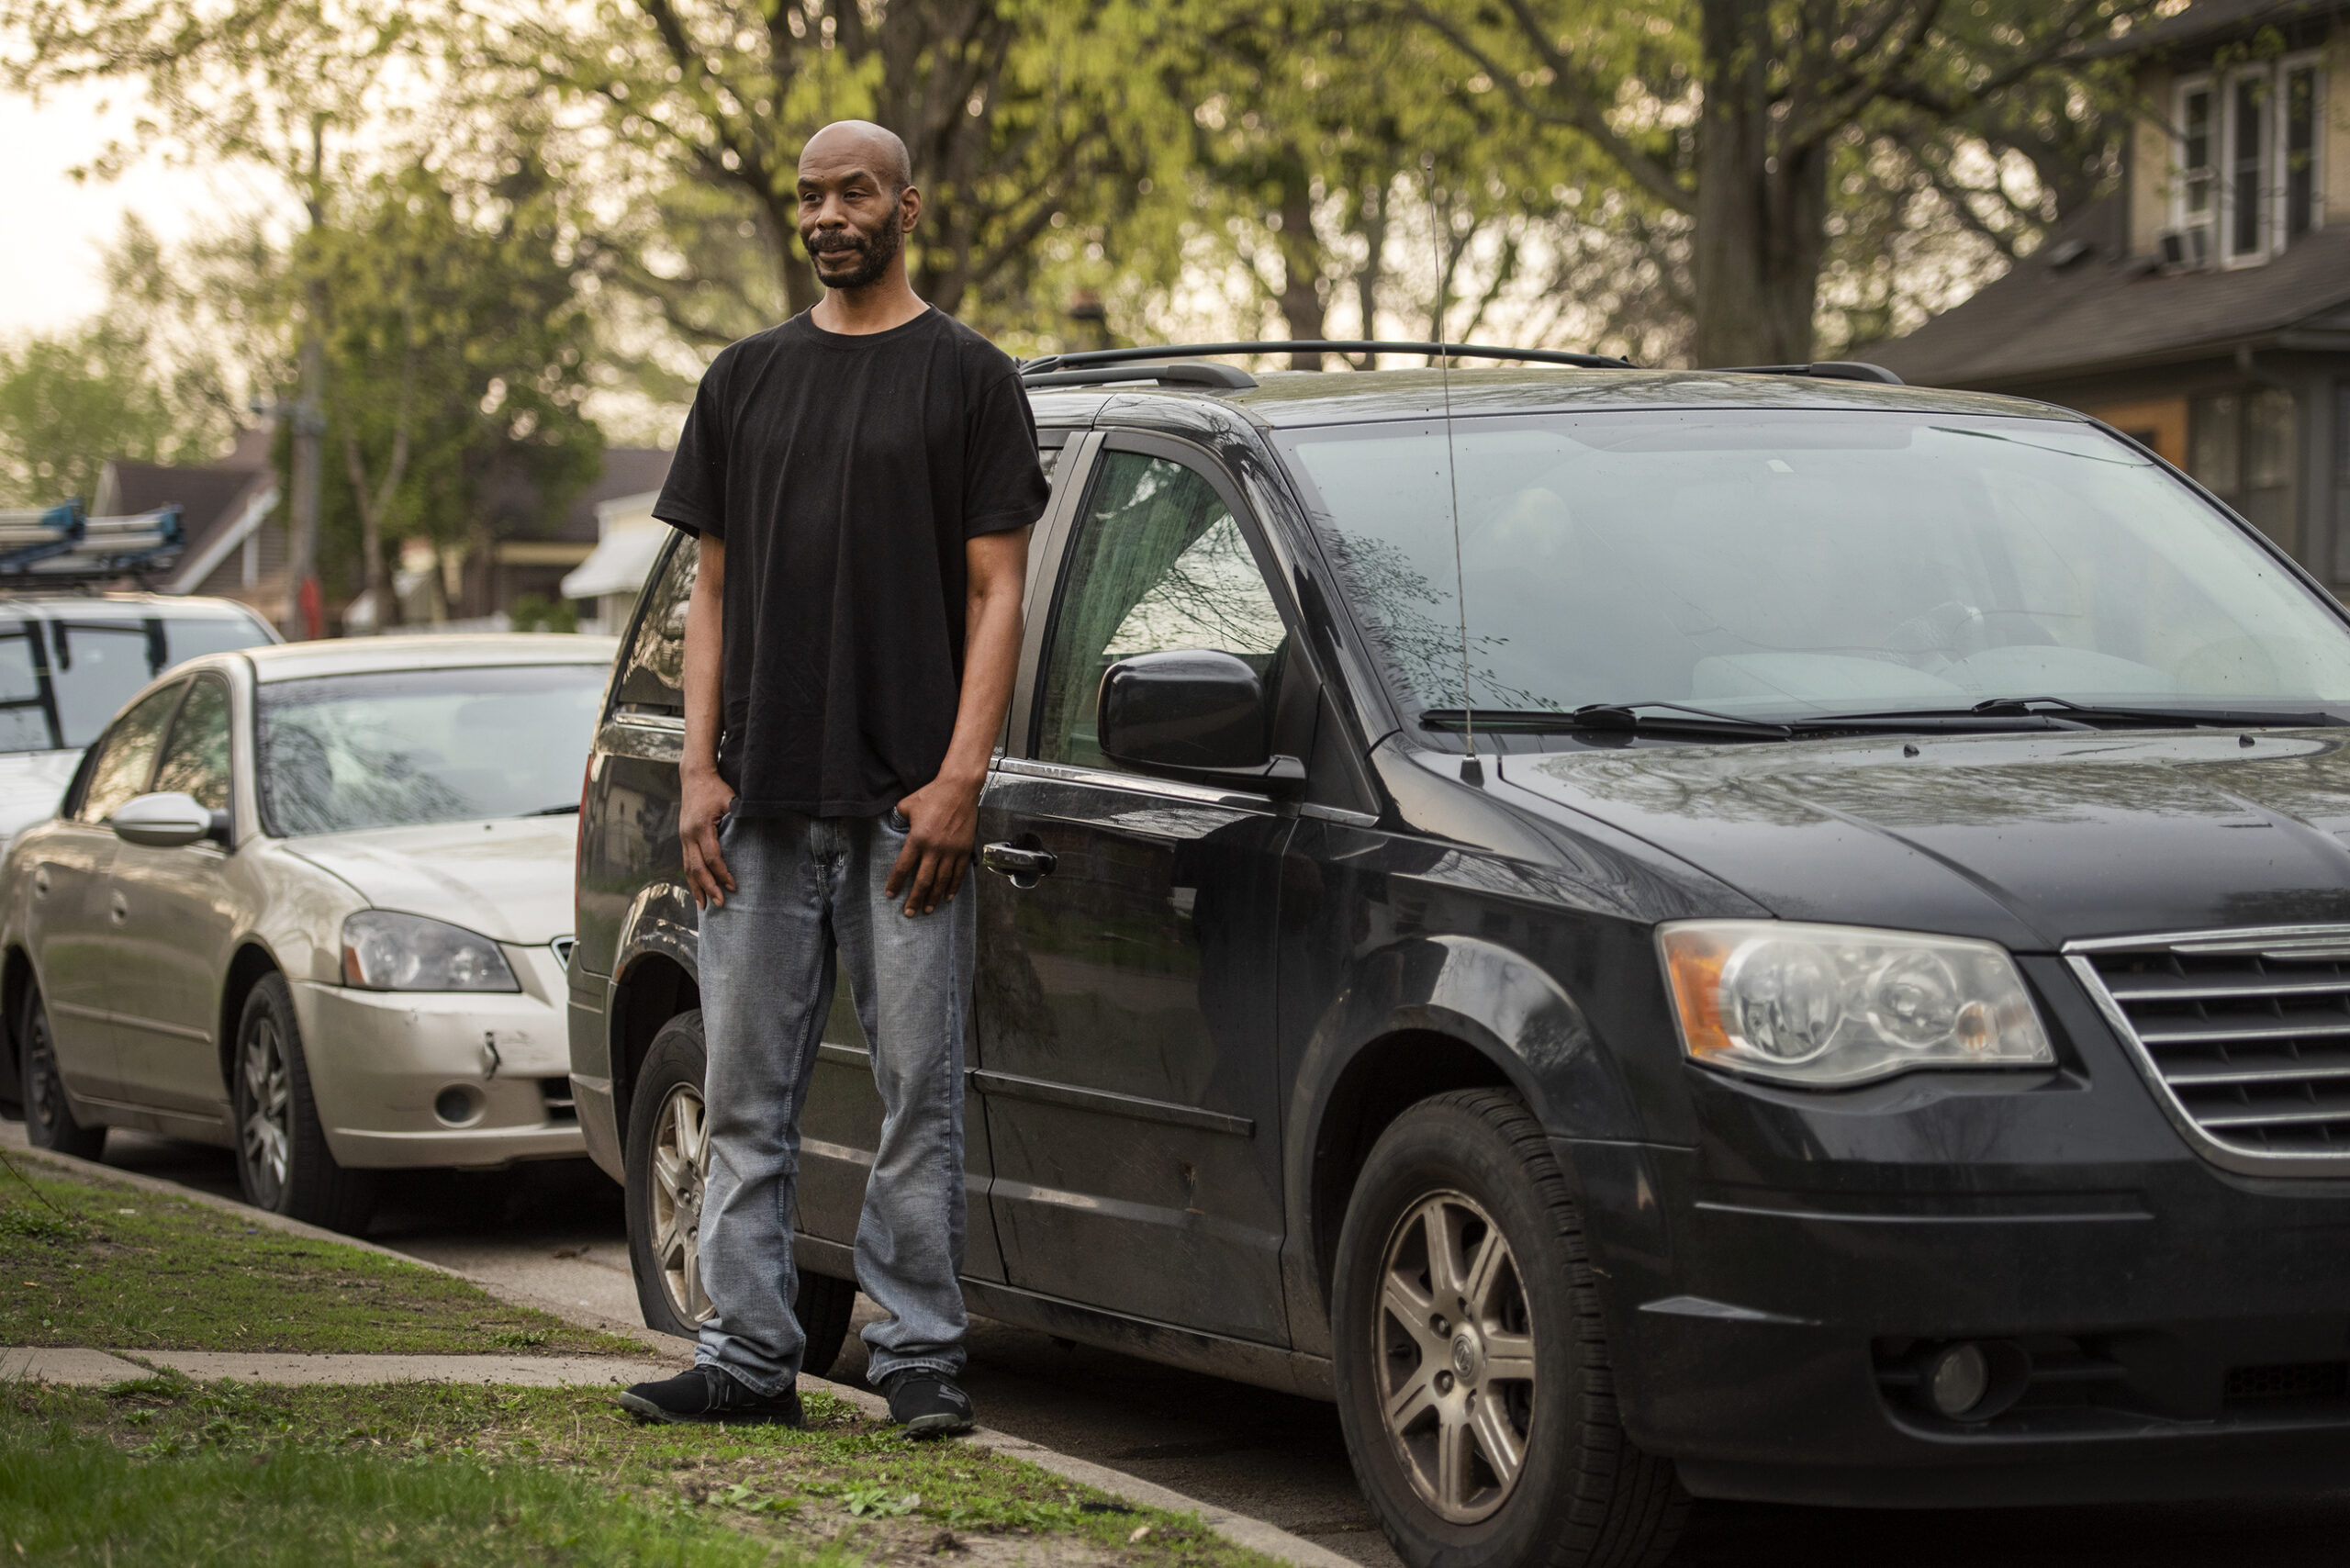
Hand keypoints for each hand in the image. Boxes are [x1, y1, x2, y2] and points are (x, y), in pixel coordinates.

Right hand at [680, 765, 736, 909]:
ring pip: (687, 868)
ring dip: (696, 887)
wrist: (694, 777)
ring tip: (703, 906)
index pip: (712, 857)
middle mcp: (689, 834)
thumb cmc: (716, 788)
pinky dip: (691, 877)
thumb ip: (740, 817)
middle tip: (719, 903)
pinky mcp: (683, 837)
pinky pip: (686, 862)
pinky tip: (696, 889)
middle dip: (708, 887)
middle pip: (696, 868)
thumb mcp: (730, 799)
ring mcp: (683, 837)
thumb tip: (757, 835)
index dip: (722, 874)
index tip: (733, 886)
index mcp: (701, 827)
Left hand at [884, 771, 980, 915]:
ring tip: (928, 909)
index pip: (903, 867)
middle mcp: (934, 848)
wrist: (959, 788)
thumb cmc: (932, 794)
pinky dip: (953, 887)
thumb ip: (898, 819)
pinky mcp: (964, 849)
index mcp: (917, 838)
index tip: (890, 894)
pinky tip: (948, 896)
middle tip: (909, 913)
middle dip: (914, 899)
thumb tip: (892, 826)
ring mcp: (951, 850)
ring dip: (933, 897)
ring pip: (941, 881)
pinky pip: (959, 873)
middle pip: (922, 880)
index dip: (895, 883)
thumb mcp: (907, 804)